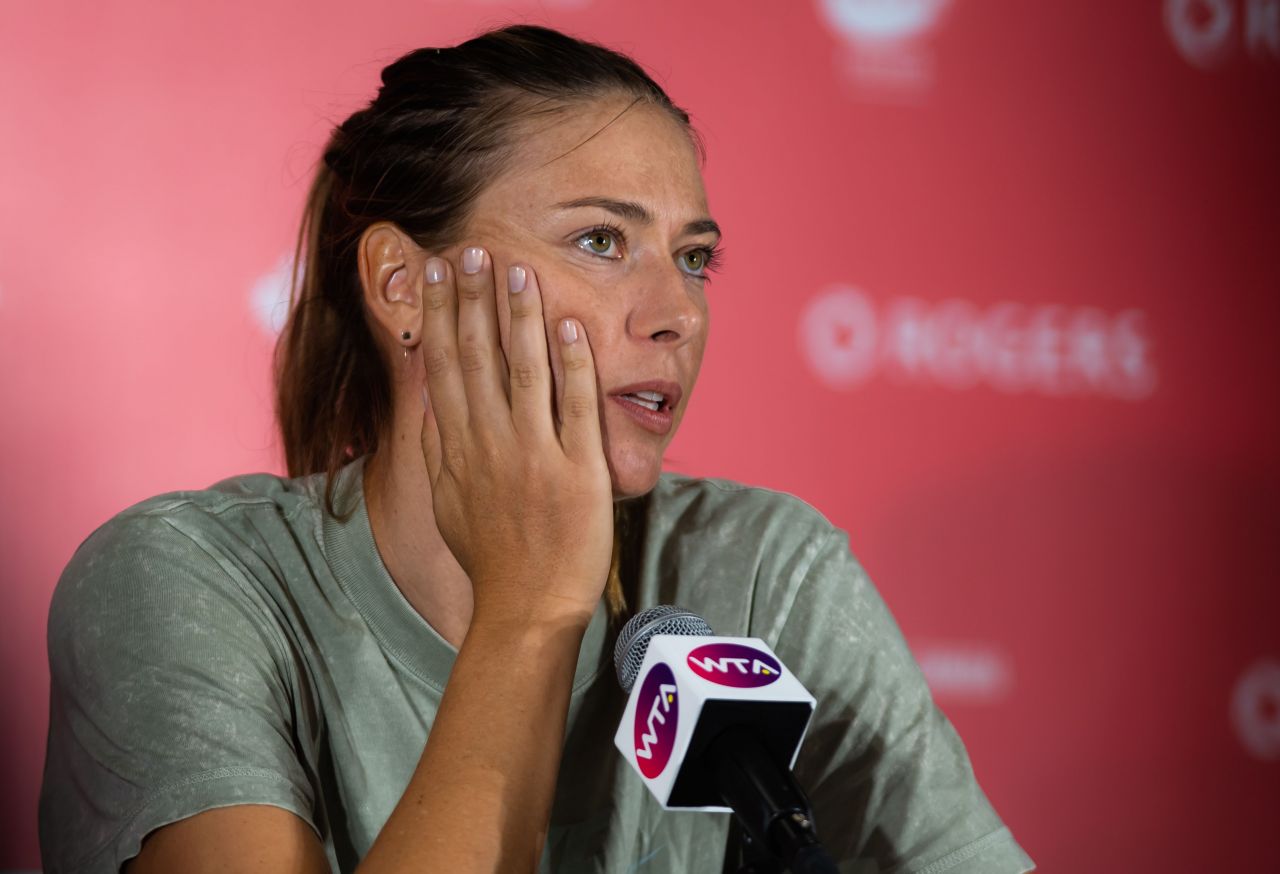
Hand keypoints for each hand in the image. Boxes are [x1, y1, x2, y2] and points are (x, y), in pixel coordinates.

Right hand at [417, 247, 612, 626]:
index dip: (441, 316)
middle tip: (469, 249)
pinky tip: (568, 324)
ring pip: (523, 371)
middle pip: (477, 358)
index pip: (444, 367)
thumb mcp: (447, 502)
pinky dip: (571, 365)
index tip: (436, 273)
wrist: (527, 609)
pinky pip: (575, 407)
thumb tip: (428, 402)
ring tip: (515, 269)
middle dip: (472, 300)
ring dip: (519, 317)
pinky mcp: (578, 471)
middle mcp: (490, 445)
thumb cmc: (490, 558)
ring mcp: (534, 456)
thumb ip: (435, 450)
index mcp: (458, 449)